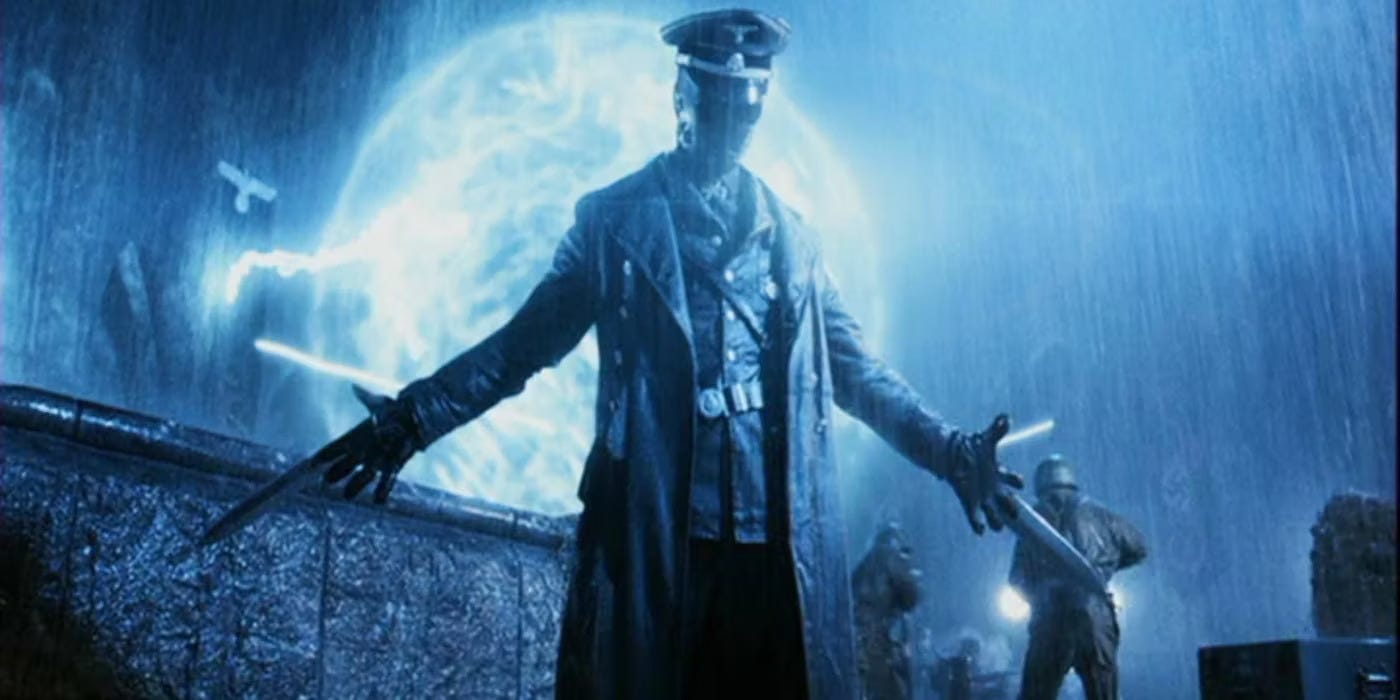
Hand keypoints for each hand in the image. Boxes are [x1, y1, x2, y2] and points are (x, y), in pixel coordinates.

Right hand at [319, 384, 421, 503]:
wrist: (415, 419)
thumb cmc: (395, 410)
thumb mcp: (379, 404)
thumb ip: (366, 398)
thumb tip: (354, 387)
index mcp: (357, 436)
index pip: (337, 448)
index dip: (326, 455)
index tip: (313, 462)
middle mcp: (365, 450)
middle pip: (347, 464)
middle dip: (338, 473)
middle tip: (326, 481)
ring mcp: (378, 459)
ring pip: (364, 475)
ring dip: (357, 485)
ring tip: (347, 495)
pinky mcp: (393, 465)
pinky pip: (387, 480)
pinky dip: (383, 490)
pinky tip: (378, 501)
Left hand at [945, 414, 1024, 534]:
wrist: (950, 454)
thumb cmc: (971, 446)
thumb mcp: (986, 439)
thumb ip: (997, 430)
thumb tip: (1006, 417)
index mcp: (1000, 475)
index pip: (1013, 480)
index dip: (1016, 481)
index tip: (1019, 482)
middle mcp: (994, 489)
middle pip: (1007, 503)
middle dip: (1011, 509)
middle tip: (1014, 514)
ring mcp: (982, 497)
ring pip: (993, 513)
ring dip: (995, 519)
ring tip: (997, 526)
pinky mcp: (968, 501)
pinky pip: (974, 515)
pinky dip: (977, 523)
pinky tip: (980, 530)